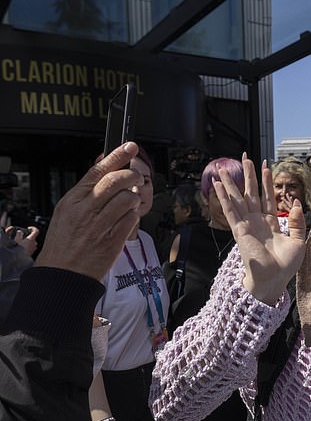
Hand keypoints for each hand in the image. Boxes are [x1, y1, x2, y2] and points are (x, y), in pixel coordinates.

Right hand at [8, 225, 38, 255]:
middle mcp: (34, 243)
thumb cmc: (19, 249)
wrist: (21, 259)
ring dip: (27, 241)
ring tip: (21, 243)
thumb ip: (19, 234)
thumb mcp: (17, 239)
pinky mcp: (32, 252)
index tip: (28, 228)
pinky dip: (27, 246)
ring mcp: (34, 248)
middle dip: (28, 236)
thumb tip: (20, 232)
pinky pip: (31, 247)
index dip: (33, 228)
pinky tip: (22, 248)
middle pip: (33, 237)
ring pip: (32, 242)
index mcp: (32, 239)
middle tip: (22, 237)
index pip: (36, 231)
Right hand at [36, 142, 142, 280]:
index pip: (97, 170)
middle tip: (136, 178)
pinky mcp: (112, 241)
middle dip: (131, 176)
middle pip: (116, 181)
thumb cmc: (65, 242)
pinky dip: (134, 215)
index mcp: (73, 200)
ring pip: (126, 199)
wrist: (63, 273)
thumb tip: (105, 169)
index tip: (129, 147)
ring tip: (130, 201)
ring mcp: (99, 226)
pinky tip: (129, 217)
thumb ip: (86, 191)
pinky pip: (131, 220)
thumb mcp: (66, 211)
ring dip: (134, 197)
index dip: (117, 156)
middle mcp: (86, 210)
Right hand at [213, 154, 306, 304]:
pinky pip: (229, 210)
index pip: (267, 198)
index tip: (265, 166)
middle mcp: (257, 222)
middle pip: (251, 193)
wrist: (274, 279)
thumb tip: (297, 204)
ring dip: (231, 183)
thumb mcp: (298, 241)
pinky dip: (222, 197)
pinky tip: (216, 185)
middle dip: (248, 175)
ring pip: (237, 199)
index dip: (266, 182)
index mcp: (271, 224)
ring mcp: (247, 225)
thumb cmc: (286, 265)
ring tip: (224, 167)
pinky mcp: (239, 230)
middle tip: (244, 157)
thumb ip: (298, 222)